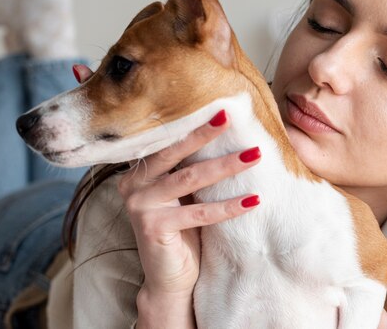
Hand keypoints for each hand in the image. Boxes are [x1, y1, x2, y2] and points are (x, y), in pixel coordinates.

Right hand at [73, 64, 261, 327]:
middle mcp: (132, 184)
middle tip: (230, 115)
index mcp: (139, 171)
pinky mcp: (153, 227)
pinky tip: (253, 200)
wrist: (170, 278)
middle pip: (174, 153)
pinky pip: (200, 213)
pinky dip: (229, 207)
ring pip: (189, 178)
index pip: (167, 141)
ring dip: (225, 166)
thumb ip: (190, 167)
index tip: (219, 107)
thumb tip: (224, 130)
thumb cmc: (182, 231)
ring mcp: (140, 206)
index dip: (192, 124)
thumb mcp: (184, 194)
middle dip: (205, 133)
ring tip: (254, 154)